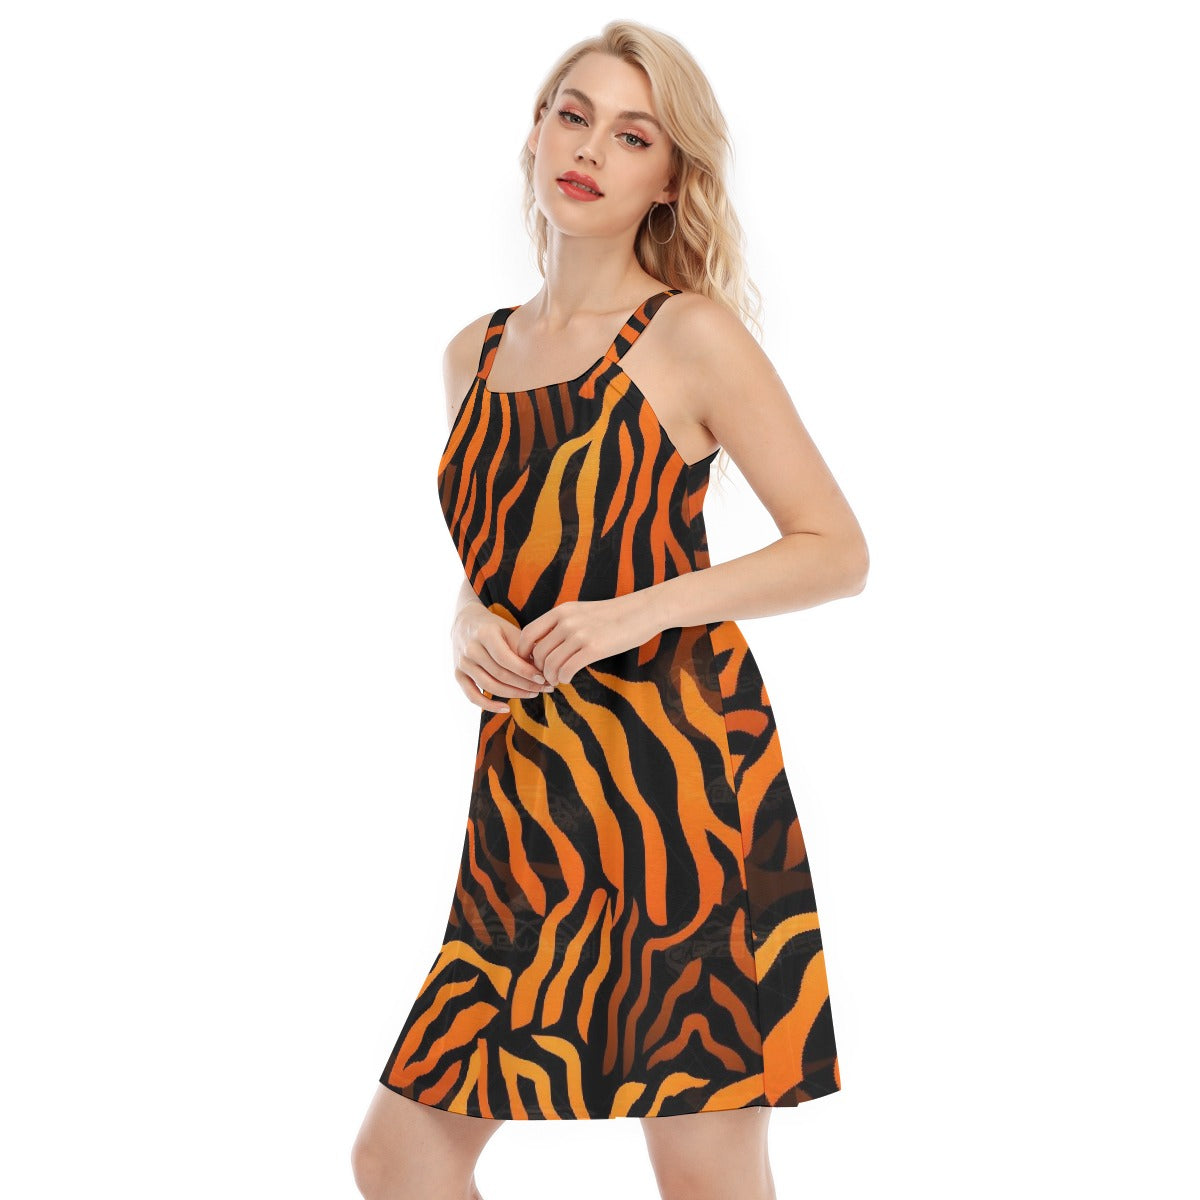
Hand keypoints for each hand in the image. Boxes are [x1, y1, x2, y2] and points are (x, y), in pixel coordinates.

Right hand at [452, 601, 555, 712]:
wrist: (466, 623)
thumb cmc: (495, 628)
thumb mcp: (510, 630)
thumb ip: (524, 649)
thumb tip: (543, 670)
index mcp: (485, 634)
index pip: (506, 658)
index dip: (525, 671)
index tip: (543, 678)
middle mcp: (470, 649)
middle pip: (499, 674)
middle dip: (525, 684)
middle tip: (544, 688)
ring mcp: (462, 663)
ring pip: (489, 686)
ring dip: (514, 694)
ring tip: (533, 694)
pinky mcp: (458, 675)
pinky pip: (472, 696)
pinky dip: (488, 705)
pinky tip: (506, 708)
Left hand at [515, 592, 662, 685]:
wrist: (643, 611)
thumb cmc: (613, 615)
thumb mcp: (582, 611)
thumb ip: (562, 624)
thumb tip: (544, 646)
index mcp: (561, 611)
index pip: (528, 633)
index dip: (523, 652)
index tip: (530, 663)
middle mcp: (566, 621)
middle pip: (538, 653)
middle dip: (539, 669)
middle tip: (546, 677)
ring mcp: (579, 634)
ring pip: (550, 664)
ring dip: (550, 677)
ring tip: (557, 680)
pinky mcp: (594, 648)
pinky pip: (567, 670)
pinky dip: (563, 678)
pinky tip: (568, 679)